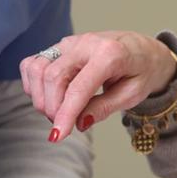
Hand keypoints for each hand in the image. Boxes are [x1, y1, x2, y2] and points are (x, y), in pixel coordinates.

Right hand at [19, 32, 176, 142]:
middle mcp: (87, 43)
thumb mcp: (133, 95)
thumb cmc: (140, 72)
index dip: (65, 114)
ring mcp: (71, 41)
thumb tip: (79, 123)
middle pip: (53, 77)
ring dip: (41, 96)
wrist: (143, 50)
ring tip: (59, 111)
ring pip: (38, 68)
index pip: (79, 88)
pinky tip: (50, 96)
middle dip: (52, 108)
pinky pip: (34, 63)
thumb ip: (105, 108)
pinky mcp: (61, 45)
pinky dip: (34, 83)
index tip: (57, 136)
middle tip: (65, 125)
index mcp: (110, 54)